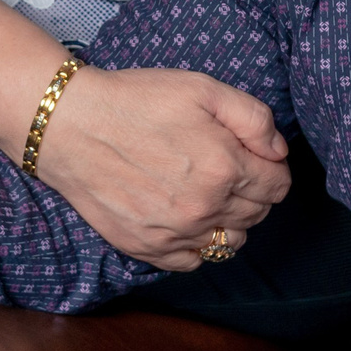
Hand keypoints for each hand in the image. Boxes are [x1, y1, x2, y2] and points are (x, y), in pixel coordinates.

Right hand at [32, 66, 291, 268]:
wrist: (71, 125)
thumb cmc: (137, 100)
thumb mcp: (202, 88)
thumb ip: (253, 118)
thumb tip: (278, 152)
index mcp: (225, 167)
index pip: (278, 186)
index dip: (272, 167)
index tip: (255, 155)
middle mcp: (205, 209)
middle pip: (258, 214)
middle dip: (253, 191)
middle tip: (228, 167)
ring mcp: (175, 234)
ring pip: (231, 242)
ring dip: (231, 220)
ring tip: (208, 192)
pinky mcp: (147, 248)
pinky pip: (194, 261)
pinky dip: (199, 243)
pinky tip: (185, 216)